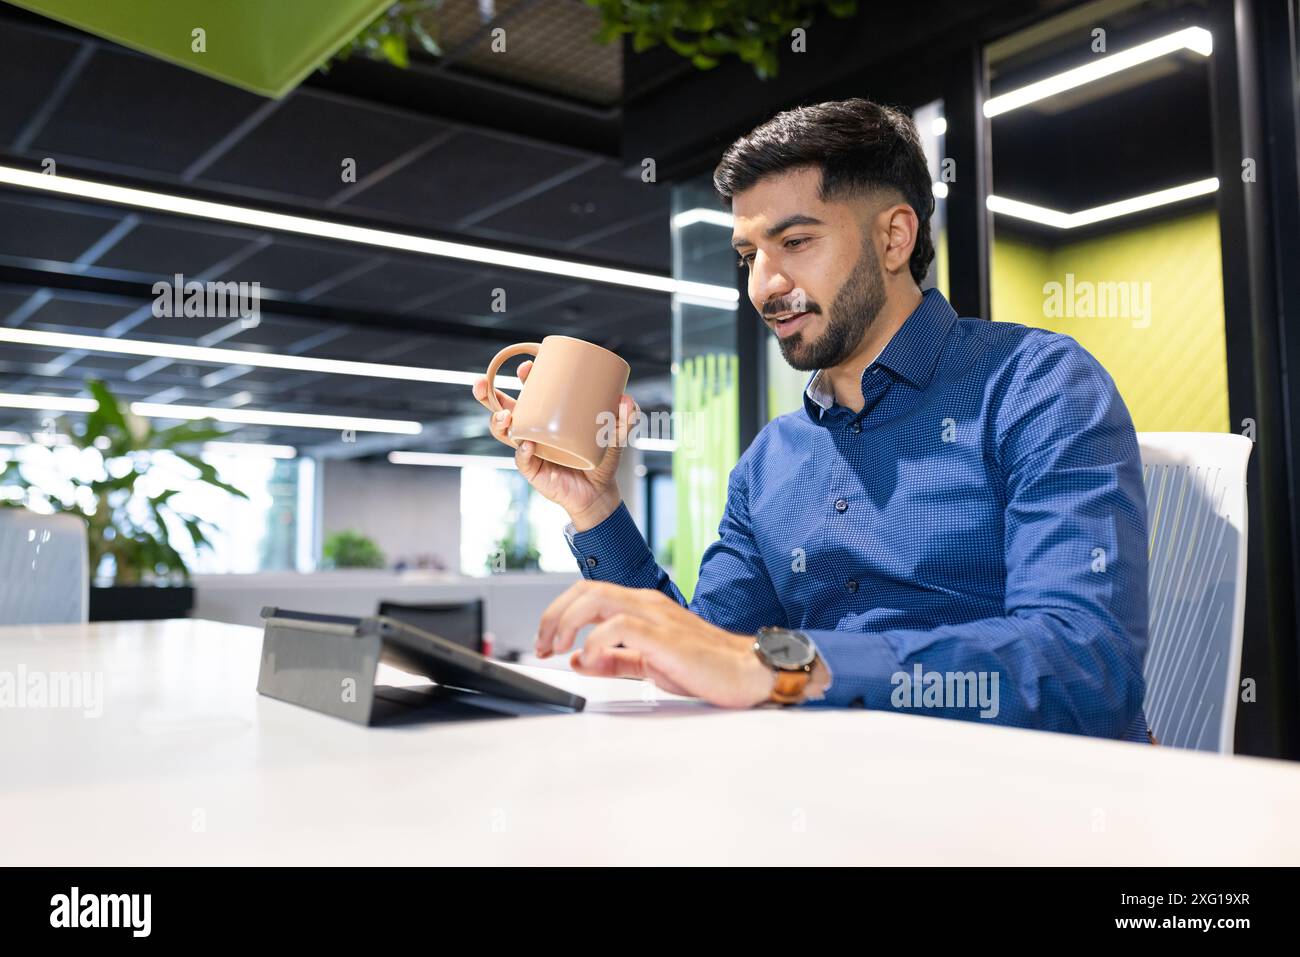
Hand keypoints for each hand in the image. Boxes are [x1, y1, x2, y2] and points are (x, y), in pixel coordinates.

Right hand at [472, 361, 638, 530]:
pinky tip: (526, 445)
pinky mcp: (533, 469)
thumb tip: (626, 399)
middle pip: (503, 408)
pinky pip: (522, 459)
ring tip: (505, 416)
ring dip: (498, 422)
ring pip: (504, 432)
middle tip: (481, 383)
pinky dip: (522, 452)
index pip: (529, 391)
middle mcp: (533, 429)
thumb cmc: (602, 458)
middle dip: (487, 394)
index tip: (527, 366)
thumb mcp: (617, 434)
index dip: (524, 377)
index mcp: (547, 415)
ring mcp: (529, 449)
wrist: (599, 492)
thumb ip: (626, 417)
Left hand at [535, 581, 776, 708]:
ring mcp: (655, 615)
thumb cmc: (704, 665)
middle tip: (542, 645)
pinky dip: (597, 641)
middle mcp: (645, 603)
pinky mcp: (665, 635)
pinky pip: (620, 625)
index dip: (557, 614)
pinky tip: (593, 660)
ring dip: (567, 623)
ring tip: (559, 649)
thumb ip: (614, 660)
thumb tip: (579, 659)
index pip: (587, 593)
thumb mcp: (648, 663)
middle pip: (584, 590)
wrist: (747, 670)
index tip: (544, 642)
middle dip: (553, 616)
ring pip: (596, 599)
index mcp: (641, 606)